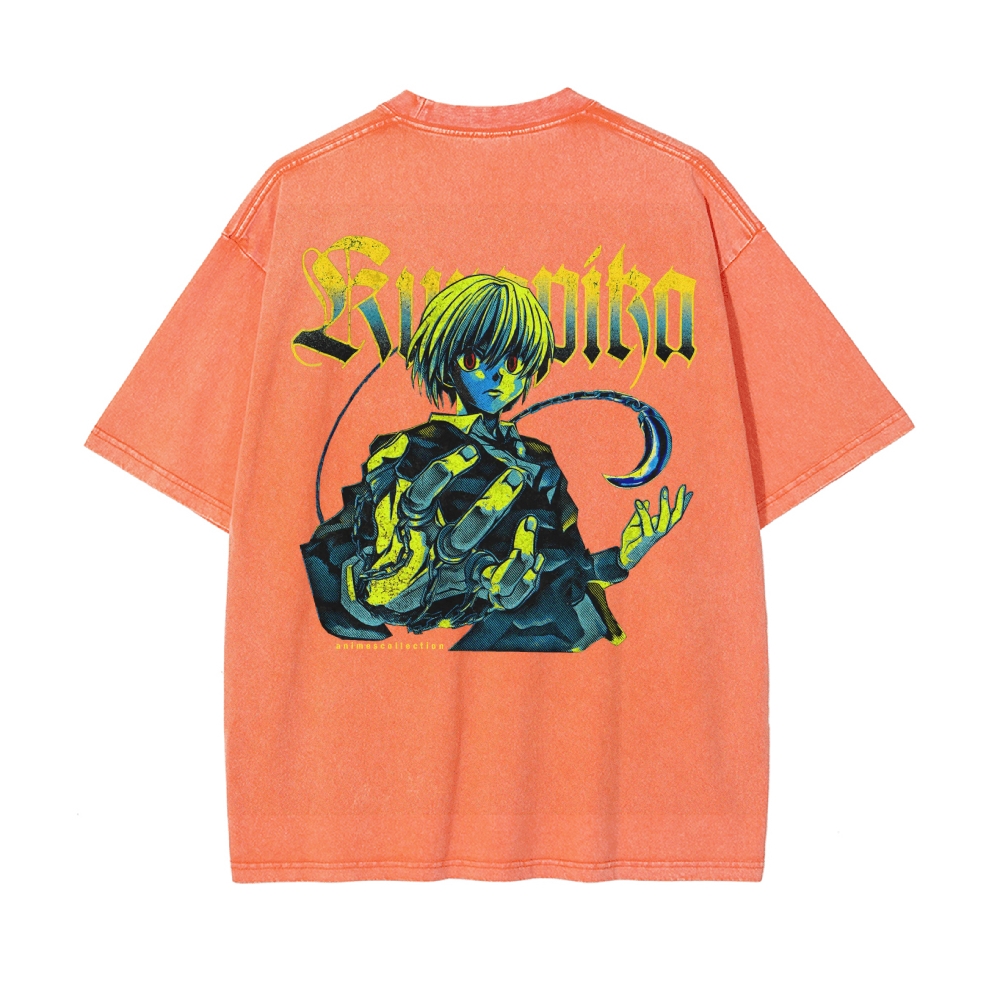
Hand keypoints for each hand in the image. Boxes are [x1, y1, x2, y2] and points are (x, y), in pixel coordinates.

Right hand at [361, 447, 542, 615]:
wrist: (384, 592)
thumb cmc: (390, 535)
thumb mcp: (383, 500)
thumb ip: (390, 467)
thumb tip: (403, 440)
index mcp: (410, 530)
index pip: (422, 499)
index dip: (443, 474)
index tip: (470, 451)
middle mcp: (435, 556)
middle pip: (462, 537)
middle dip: (490, 508)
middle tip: (515, 476)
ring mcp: (458, 579)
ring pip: (488, 574)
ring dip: (515, 553)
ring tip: (531, 522)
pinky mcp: (476, 595)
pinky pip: (504, 598)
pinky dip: (523, 582)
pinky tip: (537, 558)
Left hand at [618, 484, 691, 569]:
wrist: (625, 555)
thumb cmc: (632, 539)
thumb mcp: (635, 523)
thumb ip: (640, 514)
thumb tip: (646, 501)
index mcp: (661, 526)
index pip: (675, 513)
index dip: (683, 503)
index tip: (690, 491)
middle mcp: (662, 530)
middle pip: (676, 515)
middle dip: (680, 501)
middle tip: (683, 487)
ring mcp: (656, 534)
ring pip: (665, 518)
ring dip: (665, 503)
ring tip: (665, 489)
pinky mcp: (647, 537)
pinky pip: (646, 522)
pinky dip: (643, 511)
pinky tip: (638, 502)